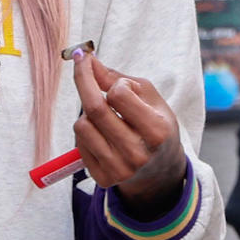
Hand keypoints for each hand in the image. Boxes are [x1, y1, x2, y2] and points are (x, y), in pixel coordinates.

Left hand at [70, 52, 187, 211]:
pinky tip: (102, 134)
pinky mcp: (104, 179)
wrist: (160, 169)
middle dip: (84, 81)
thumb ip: (117, 78)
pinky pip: (79, 143)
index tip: (100, 66)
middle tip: (81, 63)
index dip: (111, 80)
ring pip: (81, 126)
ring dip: (88, 113)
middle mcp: (138, 154)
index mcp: (157, 131)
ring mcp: (119, 170)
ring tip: (106, 117)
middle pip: (95, 109)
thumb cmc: (155, 124)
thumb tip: (87, 60)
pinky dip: (87, 131)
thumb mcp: (148, 97)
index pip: (119, 94)